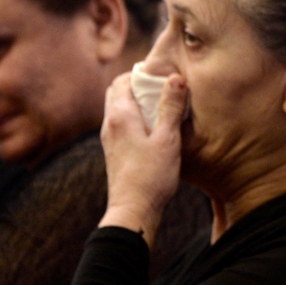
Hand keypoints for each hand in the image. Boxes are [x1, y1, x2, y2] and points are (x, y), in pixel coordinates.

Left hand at [98, 72, 188, 245]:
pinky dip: (134, 117)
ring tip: (160, 107)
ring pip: (117, 108)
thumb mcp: (168, 139)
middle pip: (117, 92)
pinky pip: (120, 124)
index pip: (123, 80)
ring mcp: (109, 139)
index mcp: (121, 116)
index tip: (161, 75)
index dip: (141, 74)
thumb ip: (171, 108)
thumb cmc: (151, 177)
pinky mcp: (114, 152)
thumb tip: (176, 79)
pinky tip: (153, 129)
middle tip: (160, 88)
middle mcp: (110, 124)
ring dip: (135, 102)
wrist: (133, 210)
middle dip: (136, 85)